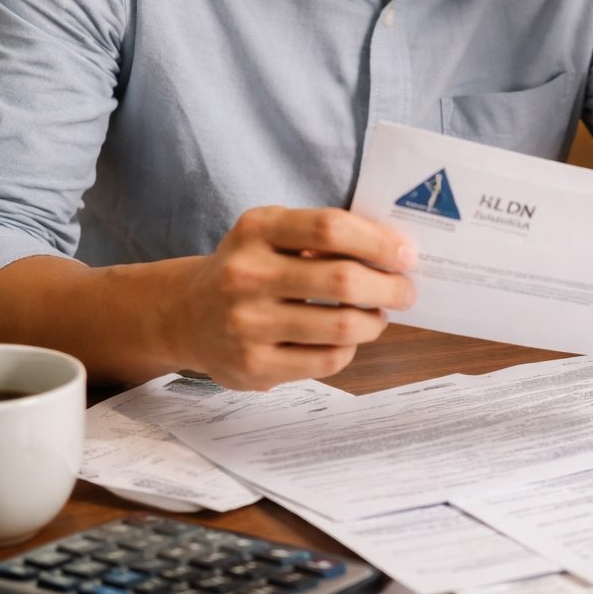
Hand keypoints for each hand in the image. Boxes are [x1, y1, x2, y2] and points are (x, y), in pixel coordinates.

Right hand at [170, 206, 416, 389]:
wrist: (186, 315)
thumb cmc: (249, 268)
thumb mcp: (271, 234)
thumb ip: (321, 236)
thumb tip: (393, 251)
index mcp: (256, 229)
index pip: (330, 228)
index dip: (378, 241)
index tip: (406, 254)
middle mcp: (246, 274)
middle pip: (342, 280)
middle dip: (389, 287)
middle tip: (406, 291)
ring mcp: (246, 323)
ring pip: (342, 326)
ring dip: (375, 321)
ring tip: (379, 315)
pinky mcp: (253, 365)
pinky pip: (327, 360)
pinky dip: (349, 348)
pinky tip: (346, 339)